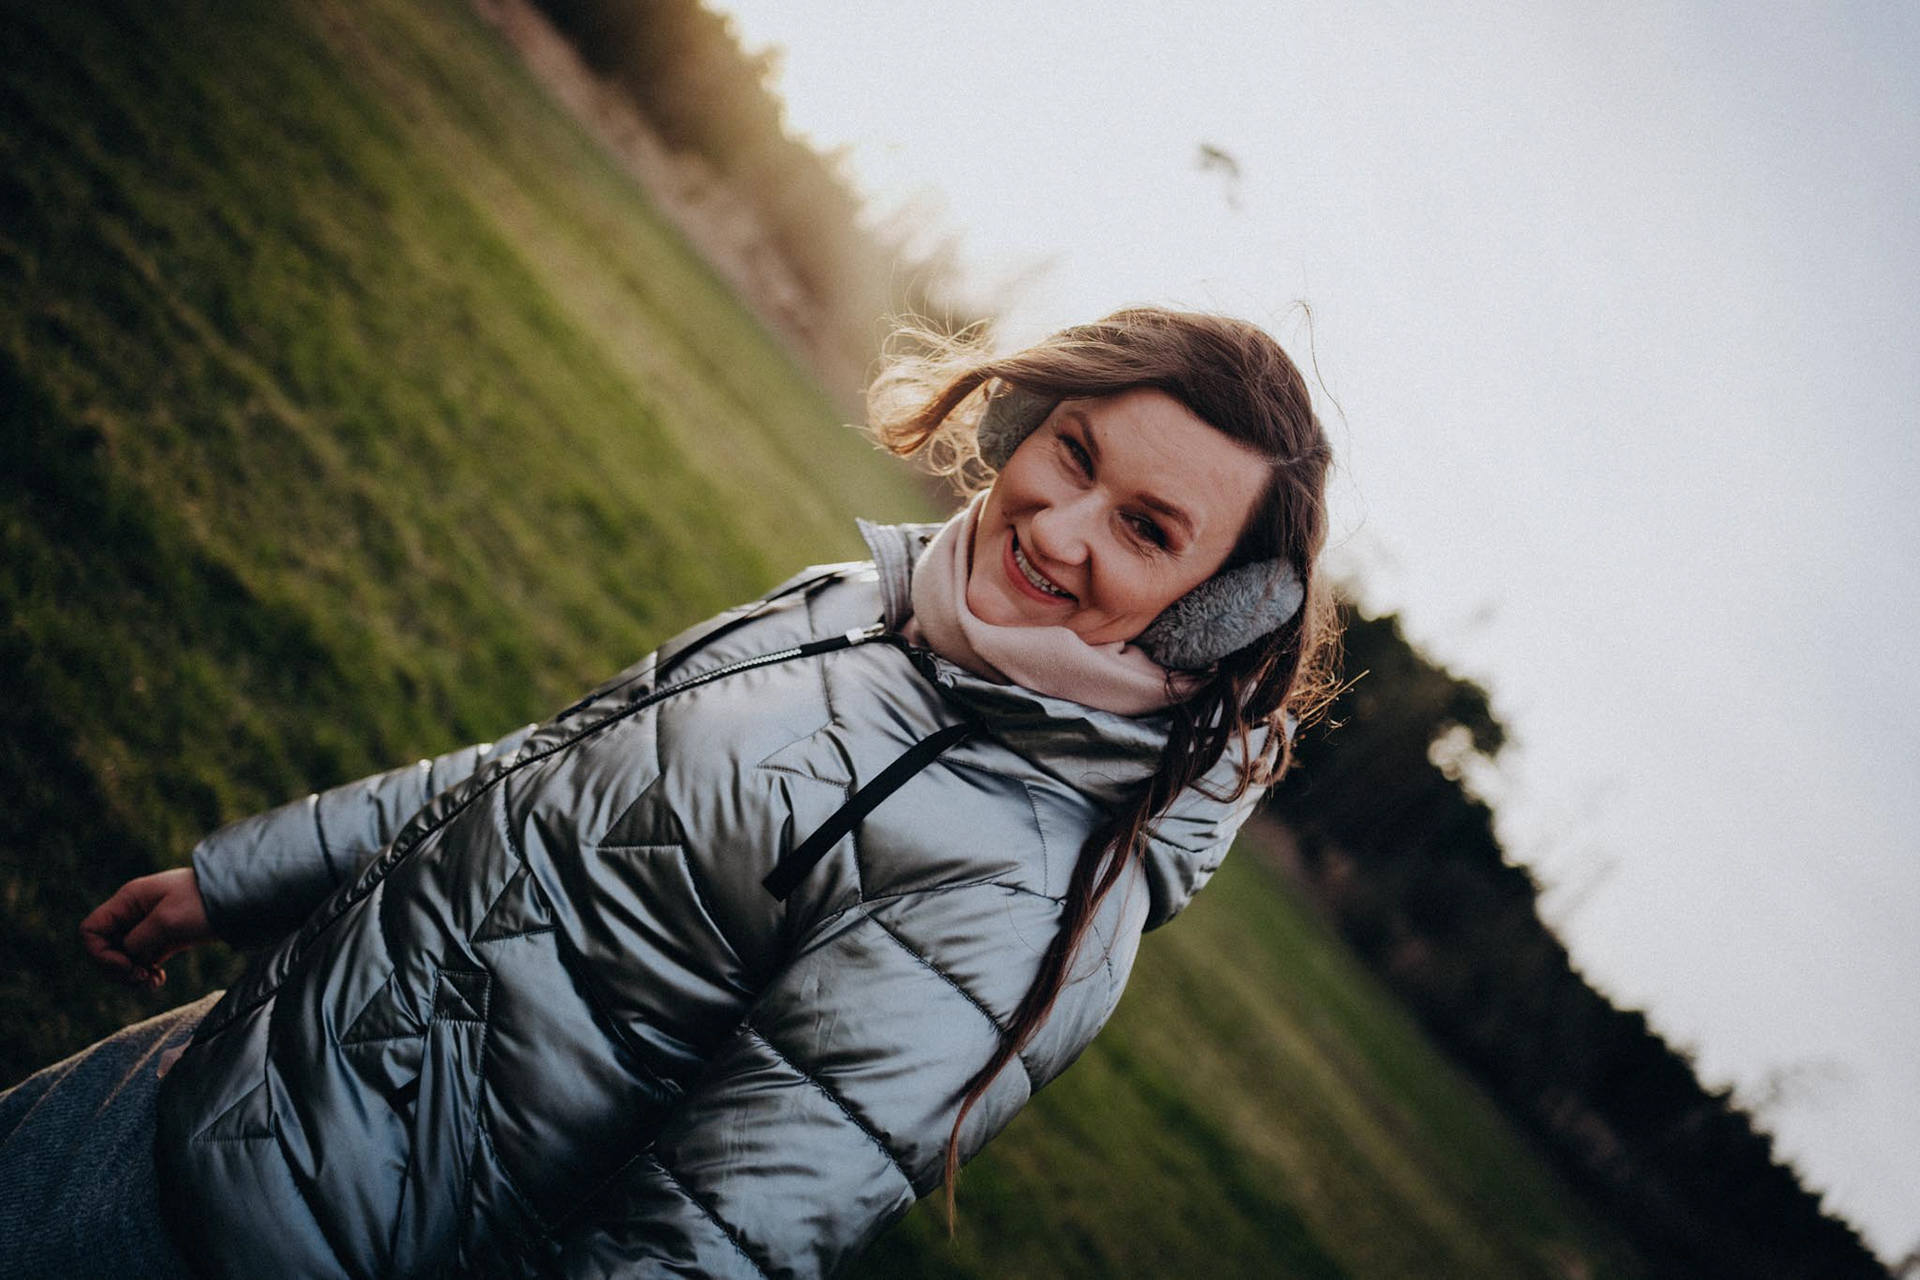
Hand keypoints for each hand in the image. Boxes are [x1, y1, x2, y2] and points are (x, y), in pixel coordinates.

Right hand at [80, 867, 214, 989]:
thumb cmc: (204, 904)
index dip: (100, 953)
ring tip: (152, 981)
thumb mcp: (167, 921)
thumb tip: (126, 956)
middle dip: (117, 968)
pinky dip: (145, 973)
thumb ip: (138, 940)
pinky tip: (158, 981)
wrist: (241, 902)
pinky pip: (141, 961)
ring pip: (123, 957)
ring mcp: (148, 927)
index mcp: (128, 901)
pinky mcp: (164, 939)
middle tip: (140, 977)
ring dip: (131, 974)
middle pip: (105, 948)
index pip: (91, 930)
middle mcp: (133, 913)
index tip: (126, 964)